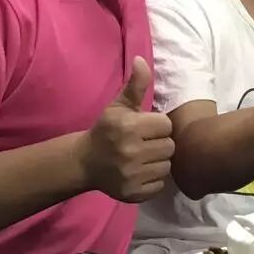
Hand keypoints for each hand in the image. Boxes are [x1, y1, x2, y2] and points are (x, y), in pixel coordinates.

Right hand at [80, 58, 174, 202]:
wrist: (84, 163)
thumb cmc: (106, 131)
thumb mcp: (119, 106)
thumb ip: (135, 85)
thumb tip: (142, 59)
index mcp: (129, 127)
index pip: (166, 125)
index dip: (157, 126)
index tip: (144, 128)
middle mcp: (130, 152)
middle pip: (169, 146)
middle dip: (159, 143)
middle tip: (143, 144)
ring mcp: (131, 175)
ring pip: (167, 166)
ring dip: (158, 161)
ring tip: (142, 157)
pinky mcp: (133, 193)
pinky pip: (160, 185)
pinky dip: (153, 180)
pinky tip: (139, 172)